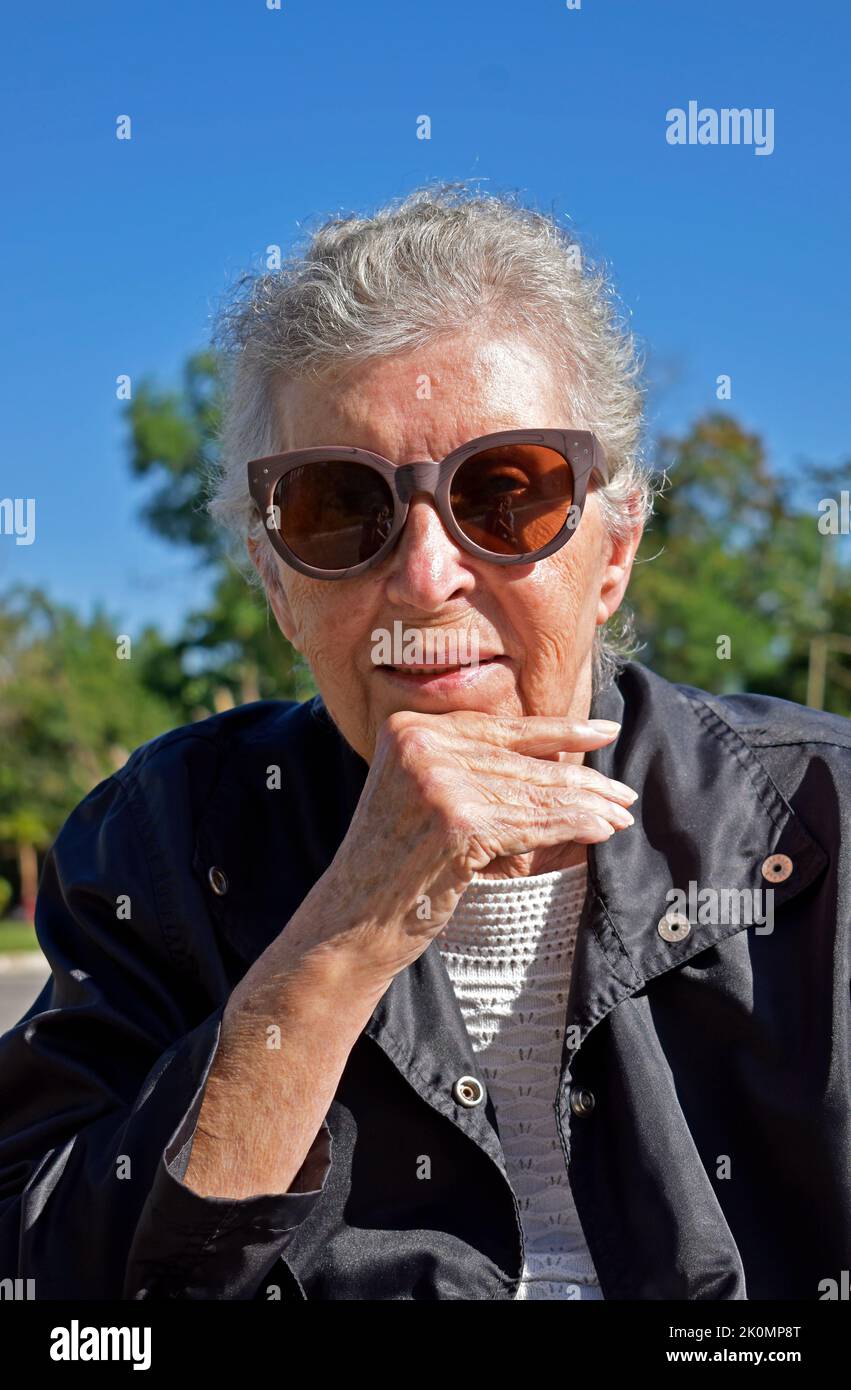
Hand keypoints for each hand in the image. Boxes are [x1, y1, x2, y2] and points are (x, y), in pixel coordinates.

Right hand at [298, 710, 636, 982]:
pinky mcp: (457, 822)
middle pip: (520, 763)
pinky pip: (531, 824)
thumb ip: (464, 763)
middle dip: (579, 781)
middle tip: (622, 792)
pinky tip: (600, 830)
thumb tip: (555, 755)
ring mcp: (437, 781)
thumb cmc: (392, 862)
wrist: (353, 918)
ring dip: (584, 806)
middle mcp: (419, 744)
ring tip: (619, 814)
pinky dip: (571, 827)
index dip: (558, 731)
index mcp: (408, 726)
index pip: (498, 728)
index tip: (605, 731)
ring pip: (531, 793)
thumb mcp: (418, 794)